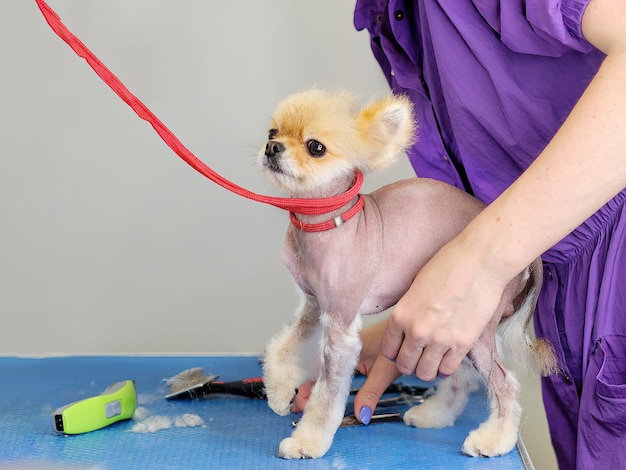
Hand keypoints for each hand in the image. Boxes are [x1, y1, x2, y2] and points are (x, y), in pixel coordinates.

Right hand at [292, 319, 400, 416]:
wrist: (411, 328)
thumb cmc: (400, 343)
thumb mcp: (384, 372)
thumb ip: (370, 394)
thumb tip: (360, 416)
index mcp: (346, 348)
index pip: (321, 370)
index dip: (310, 388)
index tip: (301, 403)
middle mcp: (343, 345)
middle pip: (321, 369)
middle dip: (309, 387)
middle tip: (300, 406)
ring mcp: (348, 347)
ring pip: (327, 367)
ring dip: (317, 383)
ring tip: (305, 399)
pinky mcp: (355, 351)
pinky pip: (336, 365)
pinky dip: (328, 377)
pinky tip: (325, 387)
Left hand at [381, 236, 510, 380]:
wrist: (480, 261)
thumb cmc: (448, 265)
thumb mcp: (416, 286)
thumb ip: (409, 311)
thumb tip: (408, 326)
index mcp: (401, 314)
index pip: (388, 350)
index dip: (394, 353)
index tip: (402, 350)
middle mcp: (417, 331)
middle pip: (404, 365)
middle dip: (409, 364)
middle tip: (418, 357)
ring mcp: (440, 340)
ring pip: (425, 373)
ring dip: (427, 369)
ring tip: (433, 359)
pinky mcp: (463, 344)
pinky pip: (448, 370)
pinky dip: (446, 368)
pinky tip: (448, 357)